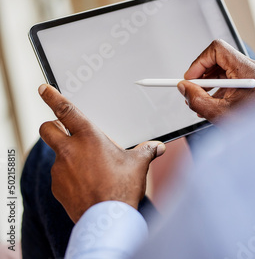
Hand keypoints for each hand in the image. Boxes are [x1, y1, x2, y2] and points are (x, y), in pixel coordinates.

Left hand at [38, 84, 165, 222]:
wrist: (108, 218)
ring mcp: (60, 170)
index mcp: (89, 138)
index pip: (66, 110)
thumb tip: (158, 147)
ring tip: (89, 169)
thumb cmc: (122, 188)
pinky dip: (69, 176)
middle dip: (52, 126)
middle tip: (63, 130)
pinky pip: (60, 176)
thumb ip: (146, 150)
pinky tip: (86, 184)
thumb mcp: (138, 164)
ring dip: (67, 156)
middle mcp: (70, 150)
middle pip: (47, 128)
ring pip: (56, 154)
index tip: (44, 88)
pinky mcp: (57, 187)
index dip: (53, 97)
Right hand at [177, 39, 254, 122]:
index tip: (190, 77)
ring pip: (226, 69)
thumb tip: (184, 88)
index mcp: (248, 71)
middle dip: (203, 74)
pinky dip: (220, 88)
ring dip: (210, 83)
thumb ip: (197, 99)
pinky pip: (233, 78)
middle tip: (192, 89)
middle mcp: (254, 69)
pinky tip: (213, 104)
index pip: (218, 49)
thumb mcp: (219, 114)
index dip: (200, 62)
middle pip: (221, 59)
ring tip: (201, 100)